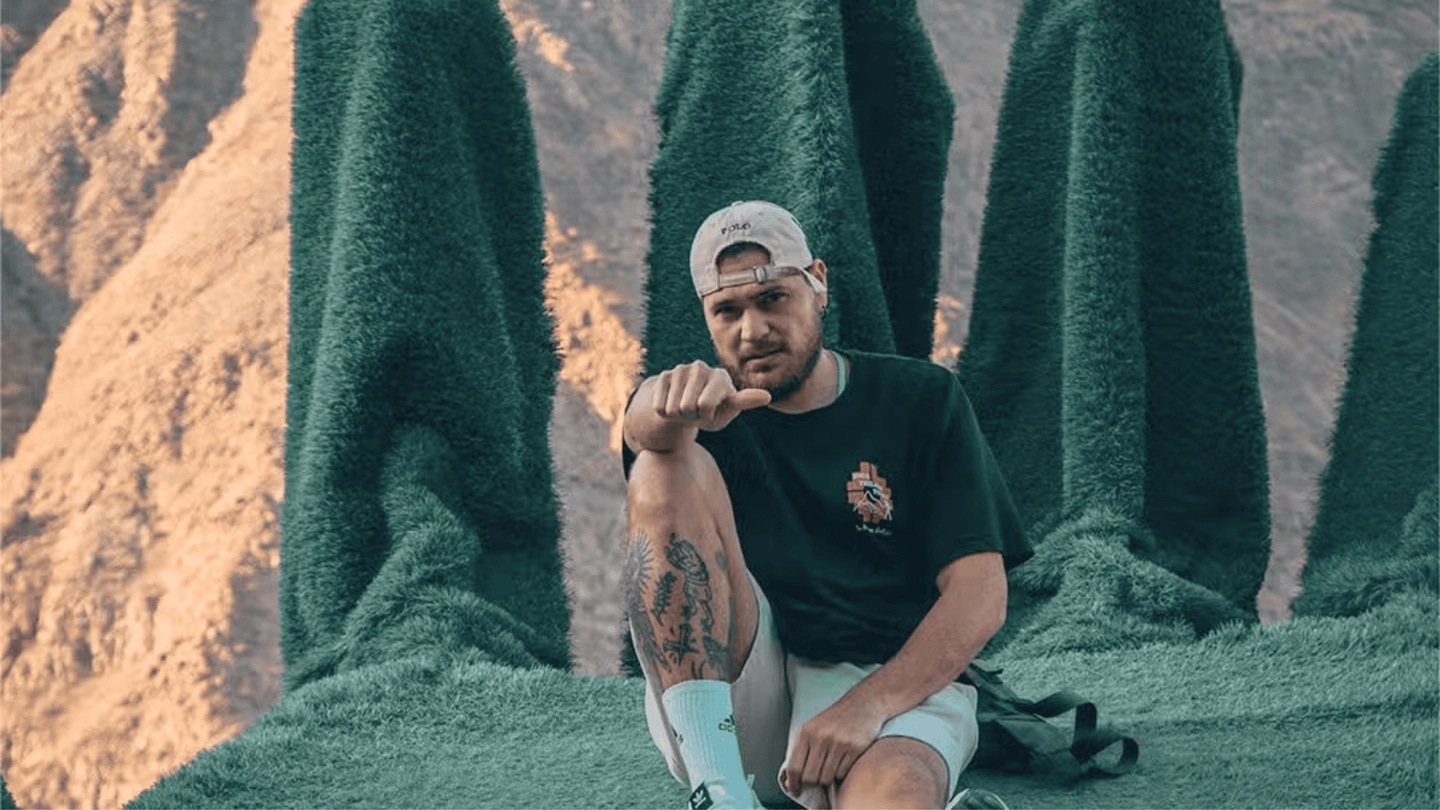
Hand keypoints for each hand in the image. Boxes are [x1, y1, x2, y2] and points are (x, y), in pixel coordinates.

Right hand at [651, 360, 770, 431]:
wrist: (686, 407)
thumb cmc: (712, 411)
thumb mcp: (727, 411)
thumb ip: (744, 402)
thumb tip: (767, 396)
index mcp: (720, 376)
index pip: (705, 405)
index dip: (706, 416)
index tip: (712, 411)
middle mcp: (701, 367)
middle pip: (688, 407)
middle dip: (692, 416)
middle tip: (697, 411)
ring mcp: (680, 369)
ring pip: (673, 408)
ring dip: (679, 414)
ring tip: (687, 407)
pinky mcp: (664, 375)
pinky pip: (659, 406)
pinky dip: (665, 412)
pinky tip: (673, 403)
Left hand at [781, 695, 888, 794]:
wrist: (862, 703)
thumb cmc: (834, 719)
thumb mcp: (812, 727)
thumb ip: (800, 748)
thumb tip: (790, 776)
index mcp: (806, 732)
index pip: (794, 767)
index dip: (793, 783)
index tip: (795, 789)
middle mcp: (821, 736)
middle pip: (810, 777)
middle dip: (812, 781)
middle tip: (816, 776)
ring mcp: (839, 742)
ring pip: (826, 778)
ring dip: (827, 778)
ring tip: (830, 766)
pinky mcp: (855, 748)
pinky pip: (842, 773)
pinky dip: (840, 772)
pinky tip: (842, 760)